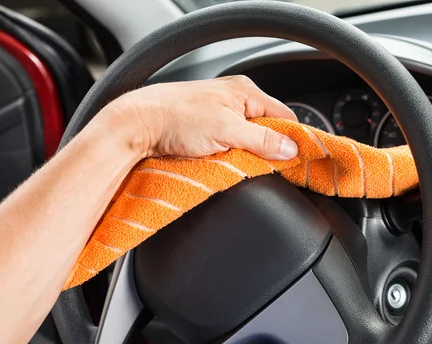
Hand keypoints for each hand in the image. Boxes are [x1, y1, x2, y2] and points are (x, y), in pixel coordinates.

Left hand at [106, 76, 298, 159]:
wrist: (138, 125)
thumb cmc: (176, 117)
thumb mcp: (227, 131)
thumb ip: (262, 141)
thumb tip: (290, 149)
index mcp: (245, 92)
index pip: (284, 117)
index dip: (291, 140)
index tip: (294, 161)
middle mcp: (235, 100)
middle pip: (266, 130)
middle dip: (265, 149)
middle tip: (260, 164)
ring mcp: (220, 115)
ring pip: (247, 140)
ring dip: (245, 154)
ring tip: (234, 160)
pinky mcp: (206, 130)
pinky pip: (229, 145)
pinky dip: (229, 155)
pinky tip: (222, 161)